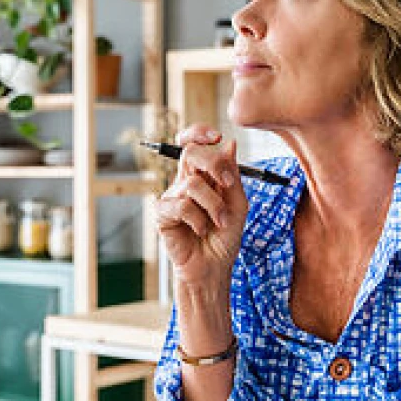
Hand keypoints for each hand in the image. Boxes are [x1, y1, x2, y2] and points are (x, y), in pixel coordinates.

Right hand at [154, 126, 248, 289]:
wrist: (214, 267)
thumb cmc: (224, 237)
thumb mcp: (238, 204)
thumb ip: (233, 176)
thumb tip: (230, 144)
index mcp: (203, 175)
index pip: (194, 144)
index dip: (200, 133)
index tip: (217, 136)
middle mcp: (185, 182)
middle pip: (189, 152)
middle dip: (213, 163)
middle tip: (227, 183)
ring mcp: (172, 197)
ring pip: (192, 184)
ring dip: (213, 205)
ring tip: (220, 223)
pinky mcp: (162, 214)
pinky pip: (181, 206)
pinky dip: (198, 219)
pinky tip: (200, 231)